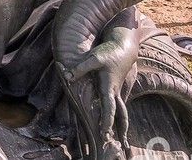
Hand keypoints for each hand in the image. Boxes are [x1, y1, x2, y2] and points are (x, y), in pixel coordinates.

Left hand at [64, 25, 138, 159]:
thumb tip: (67, 76)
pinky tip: (119, 125)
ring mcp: (117, 91)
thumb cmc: (108, 52)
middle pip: (121, 114)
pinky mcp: (116, 88)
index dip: (106, 121)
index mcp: (109, 87)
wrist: (124, 47)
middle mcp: (115, 92)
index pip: (109, 108)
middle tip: (119, 144)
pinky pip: (119, 106)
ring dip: (122, 125)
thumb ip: (80, 68)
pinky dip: (119, 116)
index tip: (104, 133)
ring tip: (123, 139)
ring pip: (122, 111)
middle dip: (120, 129)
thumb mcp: (94, 58)